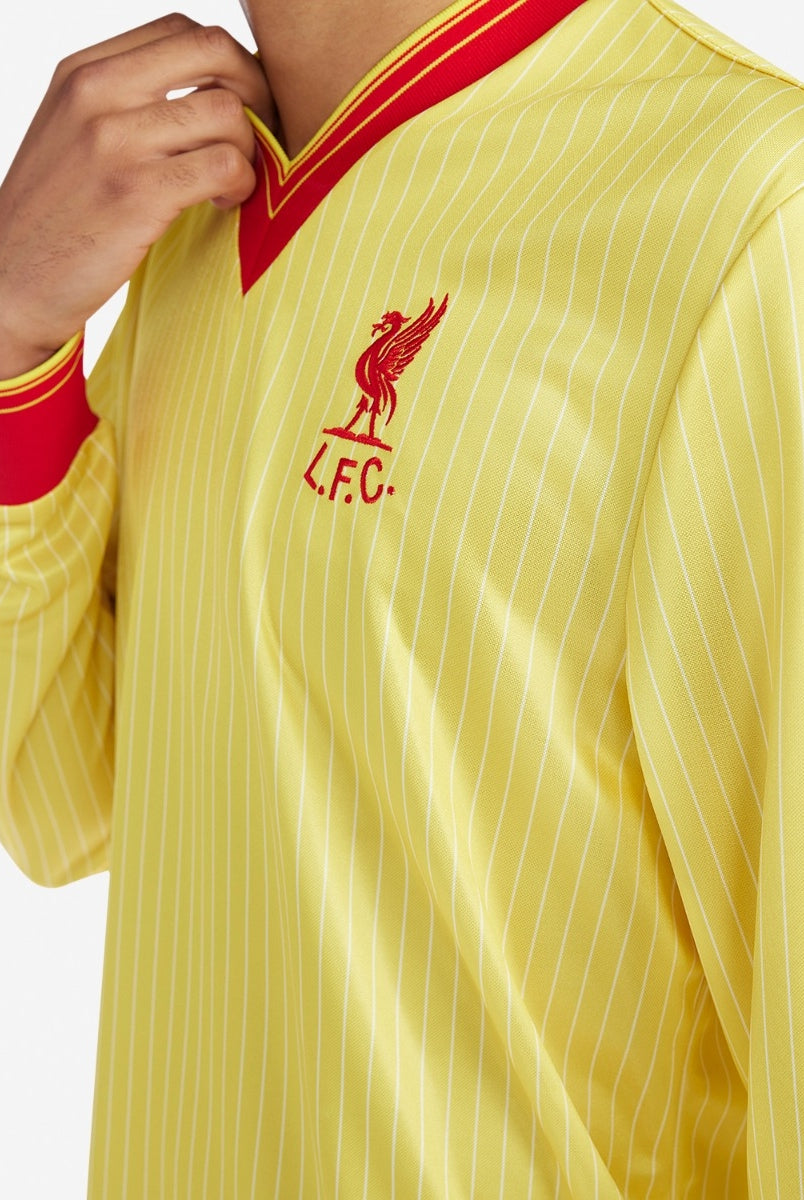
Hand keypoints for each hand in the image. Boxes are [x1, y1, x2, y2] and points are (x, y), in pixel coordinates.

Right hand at [0, 13, 273, 377]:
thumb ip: (126, 101)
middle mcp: (96, 94)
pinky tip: (221, 203)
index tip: (239, 104)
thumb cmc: (55, 217)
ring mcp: (116, 142)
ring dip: (248, 151)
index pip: (180, 29)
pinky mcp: (138, 194)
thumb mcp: (73, 134)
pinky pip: (226, 164)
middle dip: (256, 92)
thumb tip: (207, 89)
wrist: (12, 282)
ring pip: (227, 113)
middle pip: (214, 52)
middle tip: (258, 136)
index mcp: (82, 72)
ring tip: (228, 183)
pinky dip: (241, 184)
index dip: (228, 63)